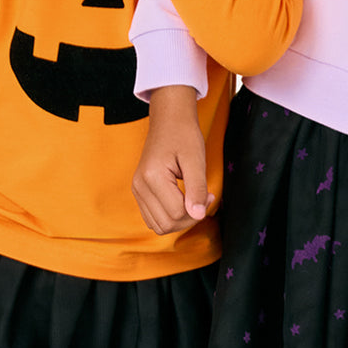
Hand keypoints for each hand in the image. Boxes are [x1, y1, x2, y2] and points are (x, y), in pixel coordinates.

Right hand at [132, 85, 214, 233]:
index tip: (210, 194)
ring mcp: (137, 190)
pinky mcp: (140, 192)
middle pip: (167, 224)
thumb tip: (199, 215)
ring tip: (194, 200)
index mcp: (152, 177)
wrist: (169, 121)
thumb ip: (197, 188)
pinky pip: (153, 218)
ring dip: (180, 220)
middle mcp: (139, 186)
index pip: (177, 214)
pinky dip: (170, 217)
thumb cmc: (184, 135)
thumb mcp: (196, 160)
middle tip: (204, 198)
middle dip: (190, 218)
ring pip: (159, 226)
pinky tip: (183, 202)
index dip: (198, 210)